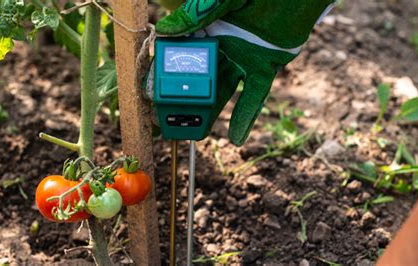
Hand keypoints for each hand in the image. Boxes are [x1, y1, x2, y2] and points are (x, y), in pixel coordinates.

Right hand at [156, 0, 334, 144]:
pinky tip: (236, 138)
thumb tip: (165, 31)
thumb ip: (198, 12)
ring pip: (222, 91)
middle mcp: (223, 47)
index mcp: (209, 29)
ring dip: (209, 112)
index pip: (182, 54)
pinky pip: (254, 96)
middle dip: (186, 99)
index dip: (168, 72)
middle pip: (199, 78)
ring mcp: (243, 59)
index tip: (152, 90)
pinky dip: (246, 117)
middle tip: (171, 119)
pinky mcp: (265, 68)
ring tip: (195, 133)